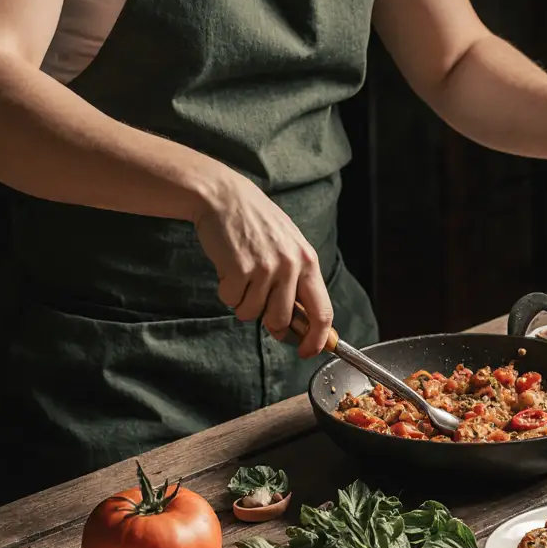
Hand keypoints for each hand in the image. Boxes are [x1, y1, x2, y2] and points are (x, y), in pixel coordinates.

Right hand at [192, 169, 331, 356]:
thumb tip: (300, 325)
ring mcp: (265, 268)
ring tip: (242, 275)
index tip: (308, 351)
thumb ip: (297, 282)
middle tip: (258, 303)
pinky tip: (228, 268)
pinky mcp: (239, 269)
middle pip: (283, 321)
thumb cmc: (257, 224)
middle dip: (270, 323)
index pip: (322, 313)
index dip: (316, 339)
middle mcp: (290, 265)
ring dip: (243, 303)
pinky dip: (227, 292)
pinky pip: (231, 301)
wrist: (223, 197)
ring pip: (253, 314)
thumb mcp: (289, 247)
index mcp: (308, 261)